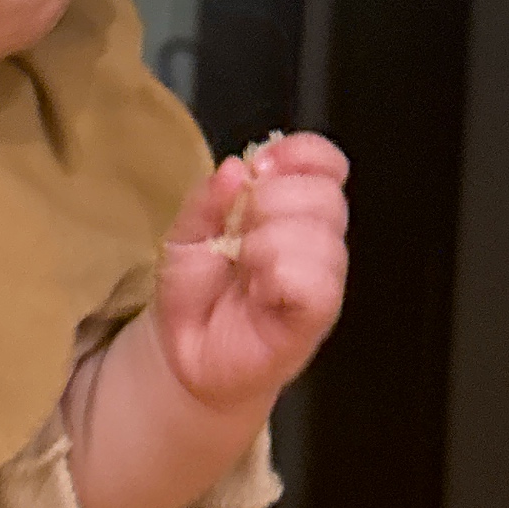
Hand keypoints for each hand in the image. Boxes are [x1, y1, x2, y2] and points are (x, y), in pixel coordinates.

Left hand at [157, 131, 348, 412]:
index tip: (259, 167)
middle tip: (239, 231)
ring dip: (270, 243)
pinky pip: (320, 283)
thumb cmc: (194, 292)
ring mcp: (319, 278)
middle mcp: (314, 239)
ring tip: (245, 265)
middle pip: (325, 195)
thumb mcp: (185, 234)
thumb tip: (235, 168)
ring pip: (323, 237)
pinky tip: (260, 287)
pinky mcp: (316, 317)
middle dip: (272, 202)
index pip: (325, 163)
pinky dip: (283, 275)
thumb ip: (207, 199)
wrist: (183, 353)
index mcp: (290, 208)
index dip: (300, 154)